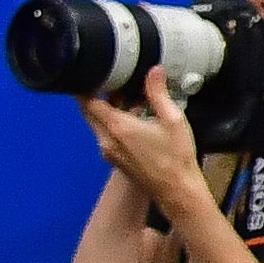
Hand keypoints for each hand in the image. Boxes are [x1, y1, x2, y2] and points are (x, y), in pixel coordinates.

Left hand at [79, 73, 217, 230]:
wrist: (177, 191)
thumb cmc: (176, 158)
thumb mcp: (173, 119)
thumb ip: (159, 93)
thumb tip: (153, 71)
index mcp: (118, 127)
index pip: (87, 101)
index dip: (85, 85)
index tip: (90, 73)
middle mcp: (107, 140)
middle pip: (89, 112)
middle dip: (96, 95)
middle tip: (112, 81)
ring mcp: (108, 151)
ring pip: (97, 123)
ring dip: (108, 109)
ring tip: (131, 99)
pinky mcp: (114, 159)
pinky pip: (106, 135)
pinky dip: (114, 123)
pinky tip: (136, 119)